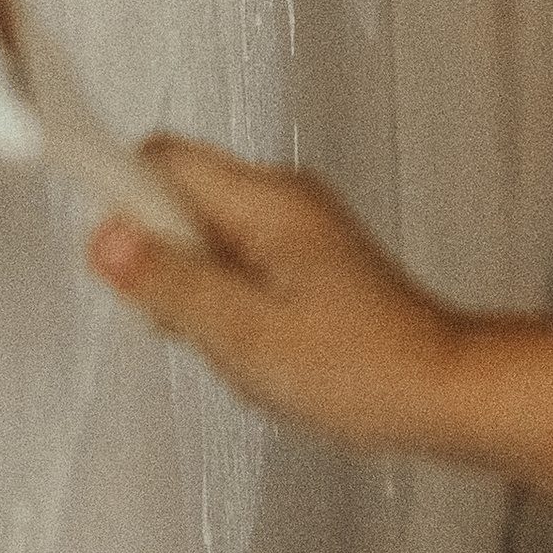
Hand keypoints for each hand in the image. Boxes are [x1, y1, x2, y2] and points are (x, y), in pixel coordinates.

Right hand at [89, 140, 465, 451]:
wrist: (445, 392)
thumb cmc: (366, 369)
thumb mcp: (247, 335)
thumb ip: (172, 284)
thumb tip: (107, 240)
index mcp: (268, 201)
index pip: (161, 159)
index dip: (121, 201)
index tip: (114, 256)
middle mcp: (284, 201)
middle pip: (176, 202)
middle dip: (162, 265)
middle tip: (191, 320)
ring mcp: (296, 232)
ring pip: (202, 243)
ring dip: (197, 297)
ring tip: (237, 342)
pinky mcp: (305, 264)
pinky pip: (234, 271)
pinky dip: (228, 311)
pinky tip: (257, 350)